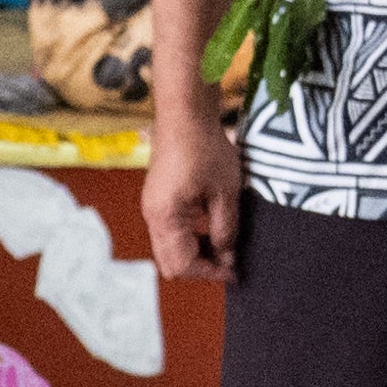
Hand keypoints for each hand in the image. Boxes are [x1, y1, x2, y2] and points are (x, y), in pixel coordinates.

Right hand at [144, 101, 245, 281]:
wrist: (185, 113)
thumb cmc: (205, 148)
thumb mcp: (225, 193)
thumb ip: (225, 230)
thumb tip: (227, 258)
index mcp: (165, 217)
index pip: (183, 265)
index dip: (210, 273)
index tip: (235, 272)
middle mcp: (152, 217)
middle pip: (171, 262)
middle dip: (200, 267)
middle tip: (229, 261)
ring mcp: (153, 207)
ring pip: (170, 248)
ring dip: (195, 252)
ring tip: (225, 244)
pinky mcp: (158, 198)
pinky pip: (170, 231)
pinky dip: (190, 237)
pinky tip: (212, 226)